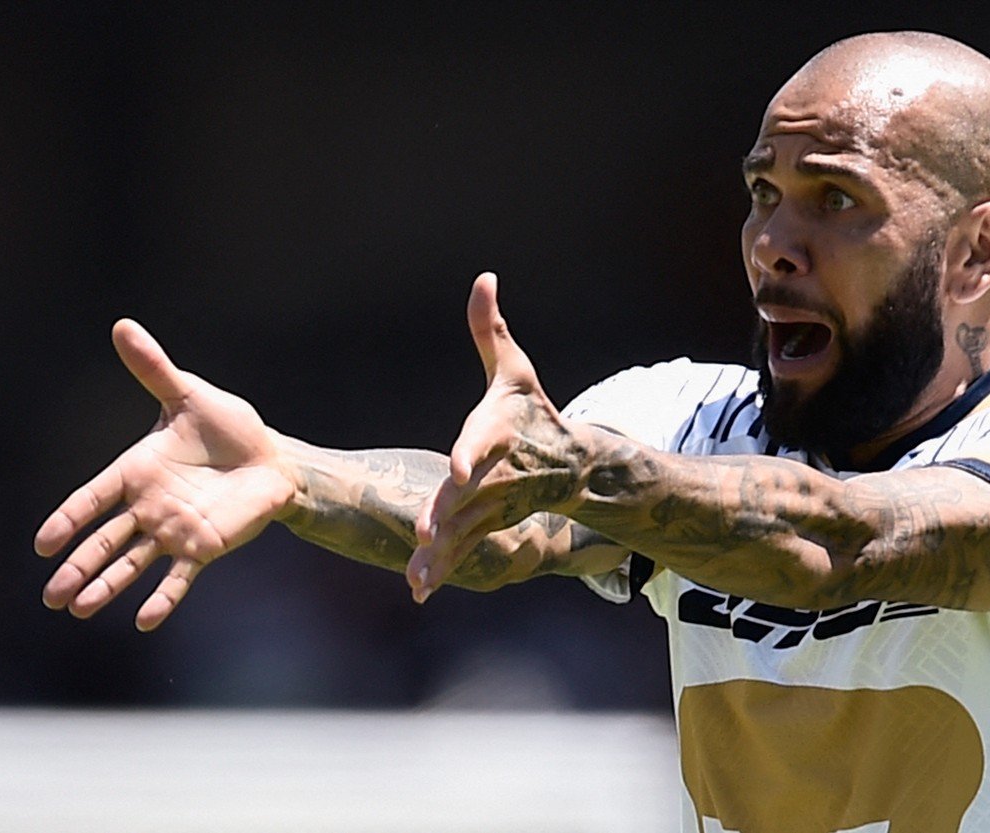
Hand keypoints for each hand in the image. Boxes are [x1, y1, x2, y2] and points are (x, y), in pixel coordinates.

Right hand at [34, 320, 296, 630]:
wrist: (271, 458)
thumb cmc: (229, 427)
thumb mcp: (189, 395)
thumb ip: (154, 369)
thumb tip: (123, 326)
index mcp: (138, 471)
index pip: (93, 499)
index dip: (69, 520)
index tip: (42, 544)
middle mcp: (149, 506)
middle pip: (105, 541)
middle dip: (77, 567)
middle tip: (50, 595)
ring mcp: (175, 530)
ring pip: (132, 564)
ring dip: (107, 586)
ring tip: (79, 610)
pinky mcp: (204, 547)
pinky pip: (179, 577)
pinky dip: (163, 599)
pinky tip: (145, 622)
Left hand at [406, 273, 581, 601]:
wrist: (573, 465)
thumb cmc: (534, 413)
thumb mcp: (514, 371)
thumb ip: (490, 330)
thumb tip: (484, 276)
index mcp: (499, 434)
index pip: (483, 442)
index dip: (471, 453)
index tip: (459, 467)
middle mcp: (497, 474)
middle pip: (468, 495)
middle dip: (448, 513)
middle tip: (426, 531)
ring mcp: (494, 506)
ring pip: (464, 531)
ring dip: (442, 553)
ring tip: (416, 573)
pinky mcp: (488, 525)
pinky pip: (463, 550)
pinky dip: (442, 569)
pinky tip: (416, 588)